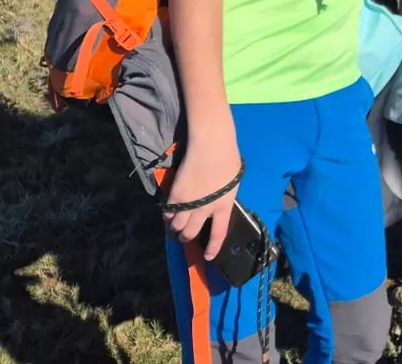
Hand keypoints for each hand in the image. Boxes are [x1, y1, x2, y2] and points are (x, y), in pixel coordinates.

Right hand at [164, 139, 242, 259]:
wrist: (211, 145)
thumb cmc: (228, 158)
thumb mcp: (232, 181)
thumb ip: (224, 196)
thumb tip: (217, 202)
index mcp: (225, 205)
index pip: (219, 233)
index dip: (213, 247)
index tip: (208, 257)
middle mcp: (206, 209)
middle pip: (191, 233)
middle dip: (186, 237)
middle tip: (184, 235)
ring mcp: (189, 204)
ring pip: (177, 227)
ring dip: (176, 227)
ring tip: (177, 224)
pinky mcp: (176, 196)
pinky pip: (168, 214)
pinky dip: (168, 216)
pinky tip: (171, 211)